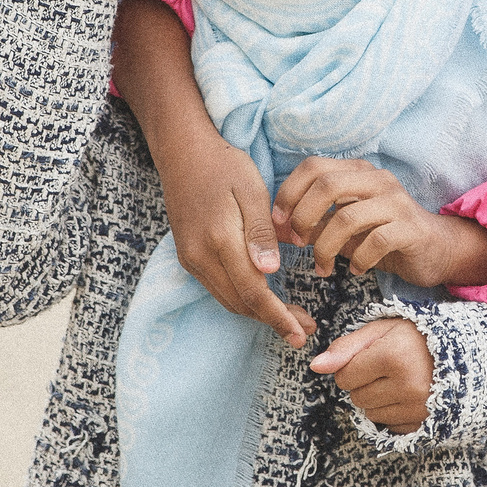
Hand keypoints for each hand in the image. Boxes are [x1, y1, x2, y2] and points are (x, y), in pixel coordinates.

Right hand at [158, 130, 313, 348]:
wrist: (182, 152)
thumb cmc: (224, 166)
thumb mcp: (251, 191)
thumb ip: (261, 233)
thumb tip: (270, 273)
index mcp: (219, 240)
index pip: (253, 292)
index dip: (278, 317)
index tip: (301, 333)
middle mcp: (200, 256)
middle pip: (239, 303)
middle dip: (272, 321)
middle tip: (304, 329)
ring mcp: (191, 258)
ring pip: (228, 299)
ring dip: (258, 313)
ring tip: (290, 318)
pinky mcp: (189, 256)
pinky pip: (218, 288)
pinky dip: (243, 299)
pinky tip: (263, 297)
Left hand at [274, 157, 486, 287]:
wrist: (436, 249)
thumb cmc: (382, 236)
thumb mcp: (343, 226)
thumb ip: (313, 222)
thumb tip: (275, 228)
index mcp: (357, 171)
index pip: (313, 166)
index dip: (289, 192)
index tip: (279, 222)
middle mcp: (377, 179)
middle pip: (327, 185)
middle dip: (303, 217)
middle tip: (298, 244)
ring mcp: (396, 202)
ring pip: (347, 217)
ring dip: (326, 247)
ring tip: (323, 267)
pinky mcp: (411, 228)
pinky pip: (375, 242)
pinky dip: (358, 260)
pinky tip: (356, 271)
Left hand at [310, 317, 434, 434]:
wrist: (463, 353)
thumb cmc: (416, 337)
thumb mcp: (381, 330)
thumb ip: (346, 347)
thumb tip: (315, 366)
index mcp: (393, 356)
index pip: (344, 376)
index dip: (353, 366)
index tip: (373, 357)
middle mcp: (407, 385)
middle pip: (356, 397)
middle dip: (365, 383)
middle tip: (389, 368)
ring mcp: (419, 407)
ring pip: (371, 414)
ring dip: (378, 400)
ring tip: (400, 380)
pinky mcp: (425, 423)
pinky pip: (389, 426)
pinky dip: (393, 413)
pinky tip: (408, 396)